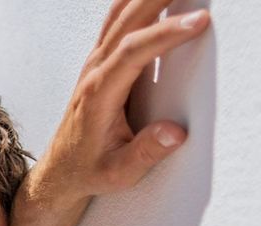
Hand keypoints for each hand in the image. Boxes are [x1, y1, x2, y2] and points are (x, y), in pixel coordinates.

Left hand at [32, 1, 210, 205]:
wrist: (61, 170)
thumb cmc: (89, 170)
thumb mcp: (117, 173)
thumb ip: (145, 153)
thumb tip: (174, 133)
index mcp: (98, 94)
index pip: (131, 52)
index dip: (165, 34)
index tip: (199, 21)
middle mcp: (94, 71)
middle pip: (126, 19)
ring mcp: (96, 62)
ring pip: (120, 13)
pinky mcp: (102, 60)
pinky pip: (119, 19)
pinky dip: (138, 0)